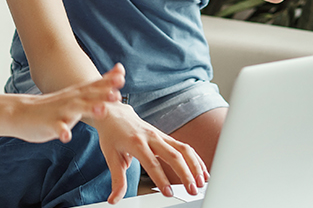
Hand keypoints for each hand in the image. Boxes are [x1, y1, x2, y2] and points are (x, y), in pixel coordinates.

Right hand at [9, 65, 123, 143]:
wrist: (21, 113)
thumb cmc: (52, 107)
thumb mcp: (74, 98)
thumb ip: (92, 95)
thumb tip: (113, 90)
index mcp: (78, 94)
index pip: (95, 84)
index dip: (109, 80)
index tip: (122, 74)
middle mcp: (71, 100)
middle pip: (90, 95)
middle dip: (104, 93)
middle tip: (118, 93)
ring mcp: (60, 111)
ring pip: (76, 109)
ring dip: (89, 108)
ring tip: (102, 110)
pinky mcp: (49, 124)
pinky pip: (56, 128)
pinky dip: (61, 131)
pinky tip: (66, 136)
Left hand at [86, 84, 207, 203]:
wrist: (114, 114)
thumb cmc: (112, 135)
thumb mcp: (110, 157)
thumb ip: (117, 180)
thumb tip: (114, 200)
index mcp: (136, 143)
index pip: (152, 164)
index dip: (161, 179)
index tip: (168, 192)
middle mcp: (151, 137)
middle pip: (173, 155)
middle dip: (185, 174)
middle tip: (192, 190)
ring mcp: (161, 136)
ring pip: (183, 149)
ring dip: (195, 166)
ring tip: (202, 182)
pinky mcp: (166, 137)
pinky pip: (185, 147)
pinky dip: (195, 159)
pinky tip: (202, 171)